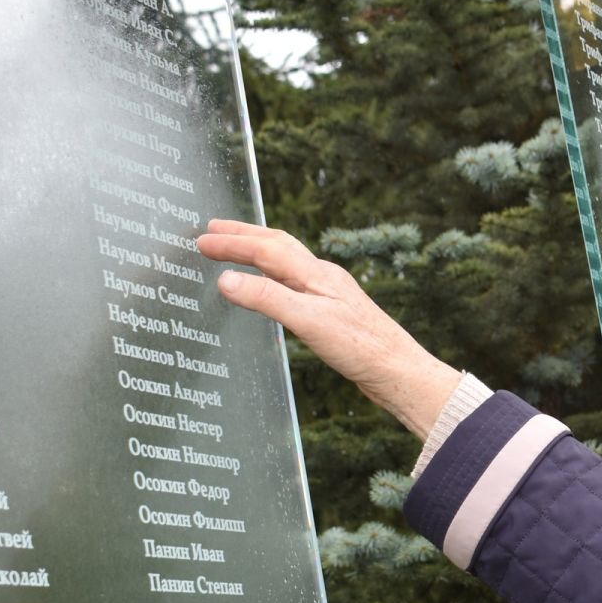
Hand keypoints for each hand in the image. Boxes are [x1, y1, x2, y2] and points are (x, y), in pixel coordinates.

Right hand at [197, 218, 461, 435]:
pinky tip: (271, 289)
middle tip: (213, 230)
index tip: (202, 240)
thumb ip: (268, 299)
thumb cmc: (361, 347)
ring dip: (258, 252)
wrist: (400, 372)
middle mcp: (323, 277)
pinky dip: (273, 276)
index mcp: (317, 274)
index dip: (233, 243)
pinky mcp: (334, 313)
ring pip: (287, 263)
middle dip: (244, 235)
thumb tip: (227, 280)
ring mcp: (330, 294)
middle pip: (278, 246)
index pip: (266, 248)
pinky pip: (295, 283)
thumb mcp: (308, 321)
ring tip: (235, 251)